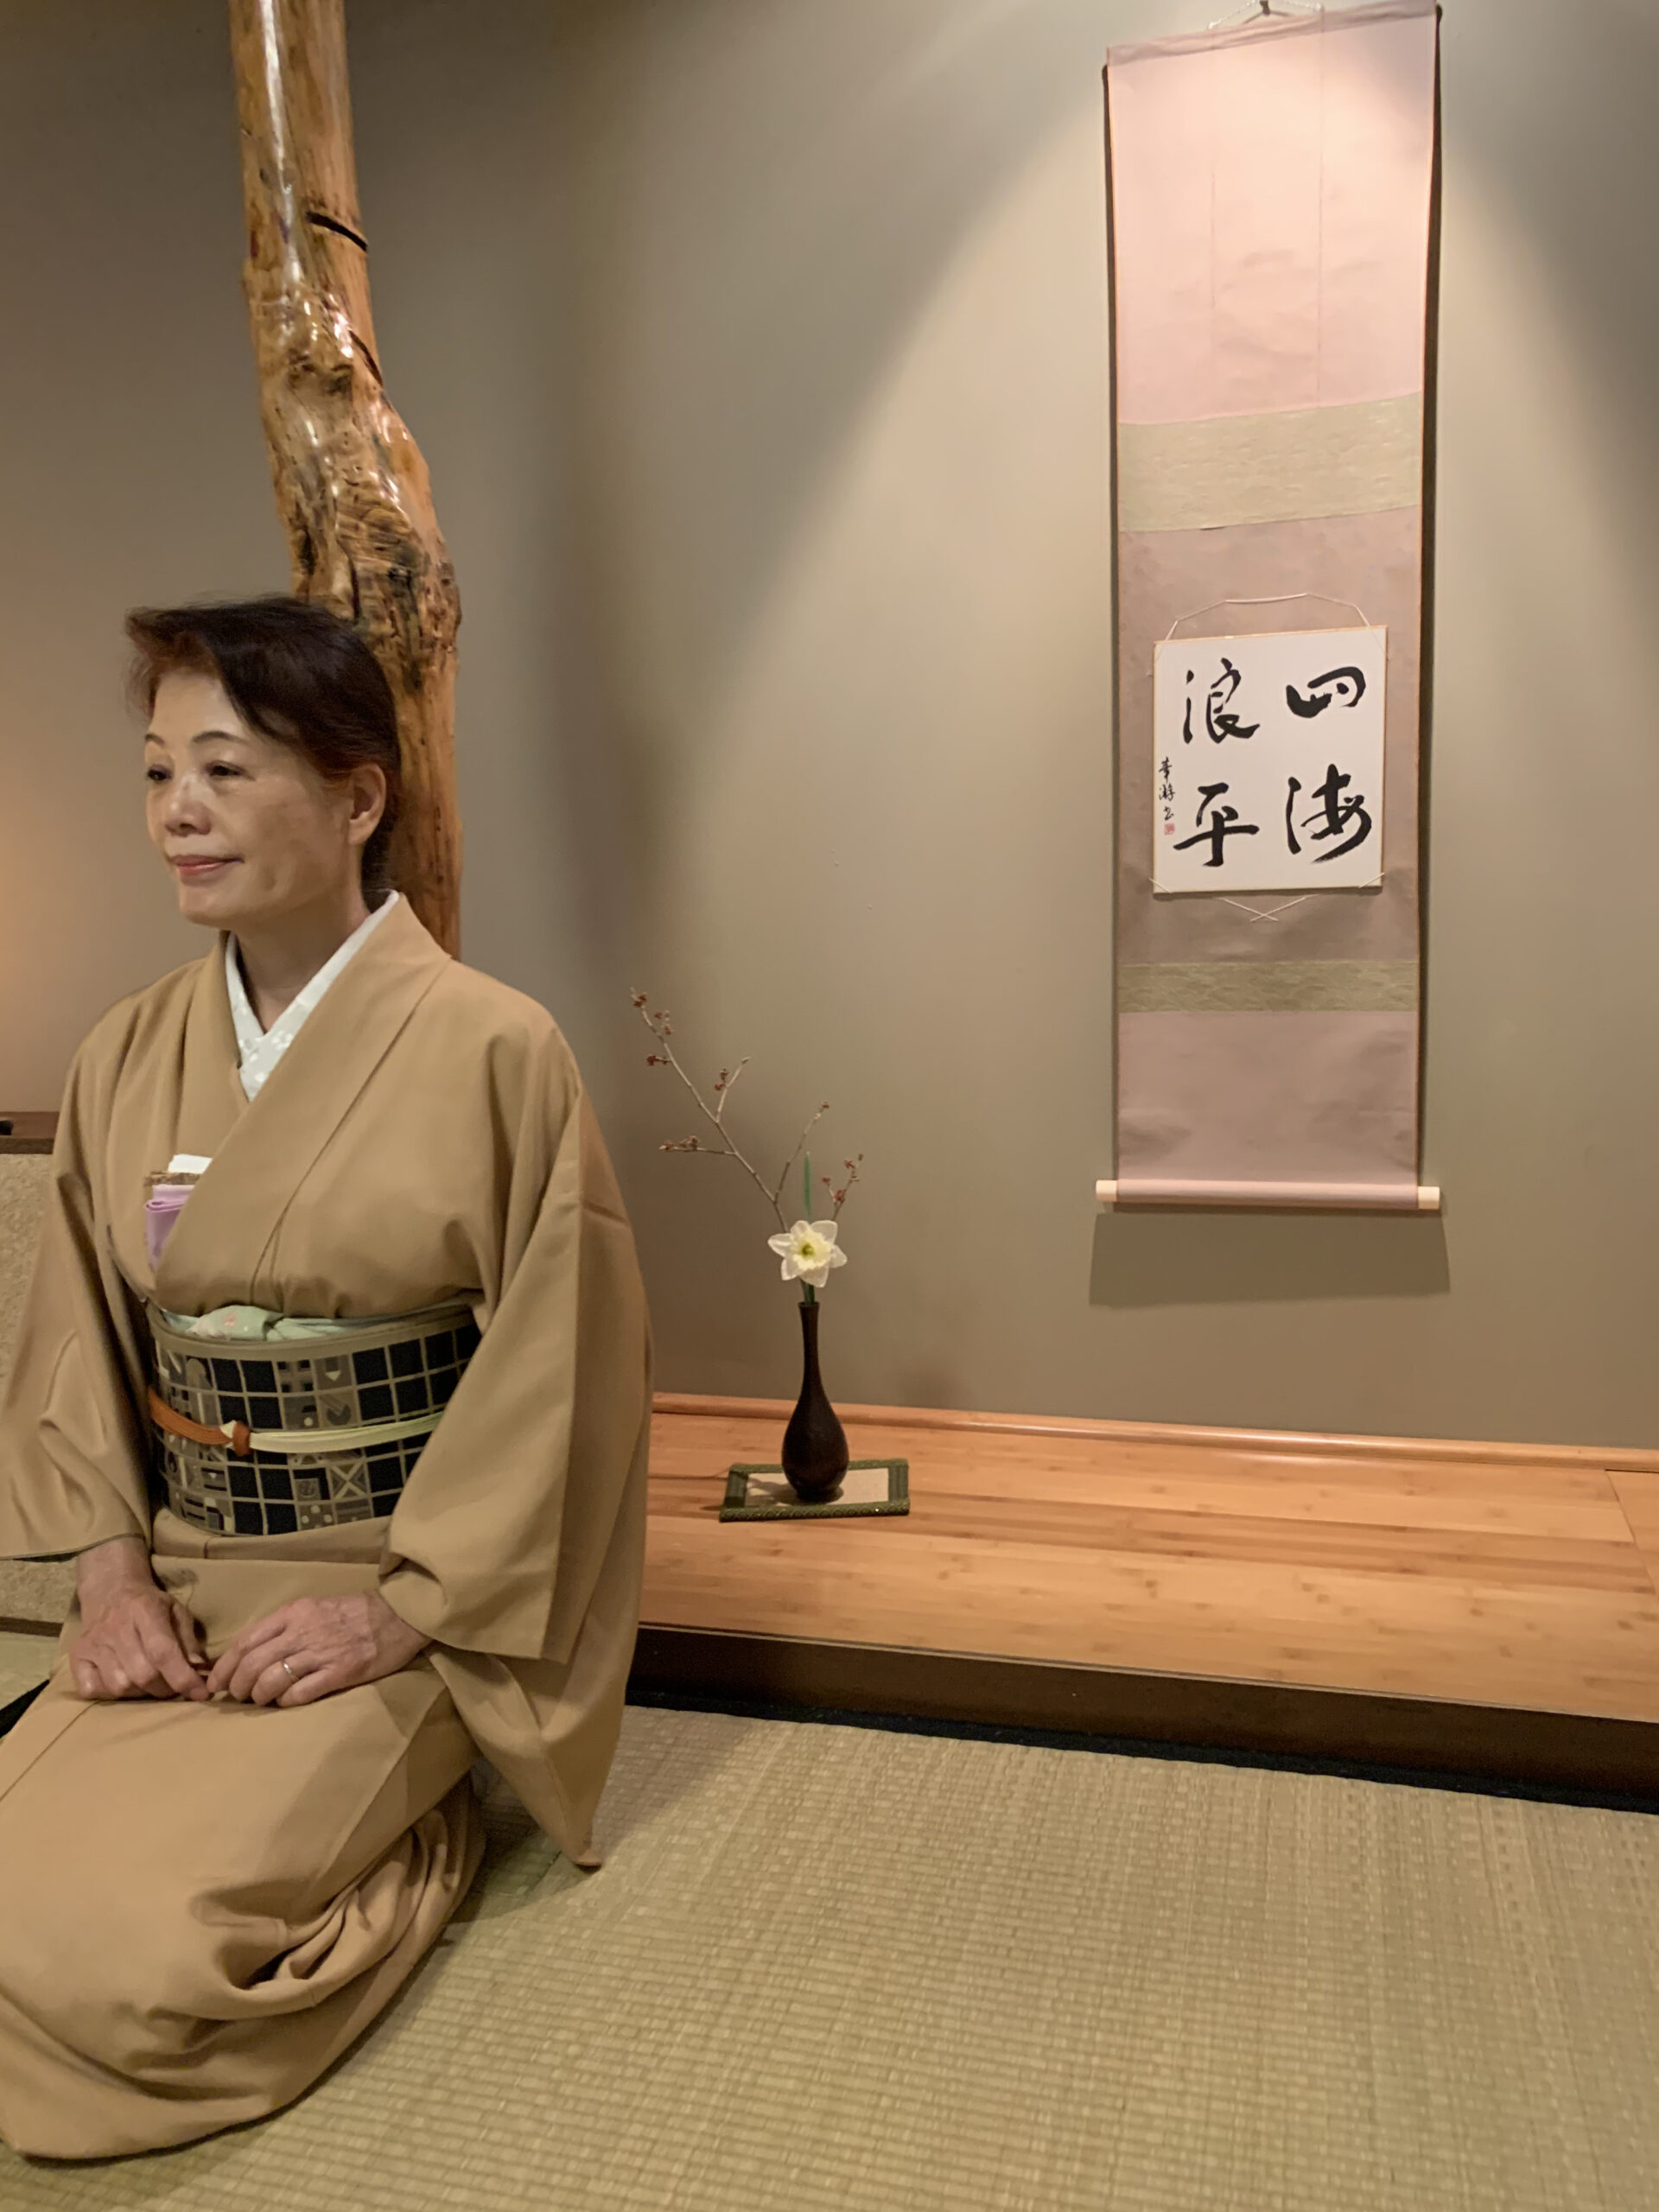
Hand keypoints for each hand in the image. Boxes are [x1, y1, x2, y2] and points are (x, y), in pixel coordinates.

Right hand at [70, 1536, 209, 1701]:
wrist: (110, 1592)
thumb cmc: (149, 1606)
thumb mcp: (176, 1612)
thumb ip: (189, 1640)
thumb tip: (198, 1669)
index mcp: (144, 1610)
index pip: (163, 1652)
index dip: (183, 1677)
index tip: (201, 1693)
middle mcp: (115, 1626)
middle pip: (142, 1675)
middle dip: (164, 1689)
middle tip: (172, 1686)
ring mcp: (92, 1642)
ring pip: (119, 1686)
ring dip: (140, 1693)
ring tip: (148, 1682)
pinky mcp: (76, 1656)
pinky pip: (92, 1690)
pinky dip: (110, 1694)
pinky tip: (122, 1680)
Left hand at [204, 1591, 430, 1707]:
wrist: (397, 1616)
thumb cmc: (352, 1613)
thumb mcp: (313, 1608)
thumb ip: (284, 1627)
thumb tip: (251, 1654)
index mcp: (293, 1613)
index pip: (245, 1641)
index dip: (225, 1665)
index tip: (215, 1681)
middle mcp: (302, 1632)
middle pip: (252, 1664)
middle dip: (237, 1685)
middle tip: (237, 1696)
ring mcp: (321, 1653)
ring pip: (271, 1681)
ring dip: (258, 1696)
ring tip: (260, 1701)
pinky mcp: (340, 1673)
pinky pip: (299, 1694)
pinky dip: (285, 1702)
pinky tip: (285, 1702)